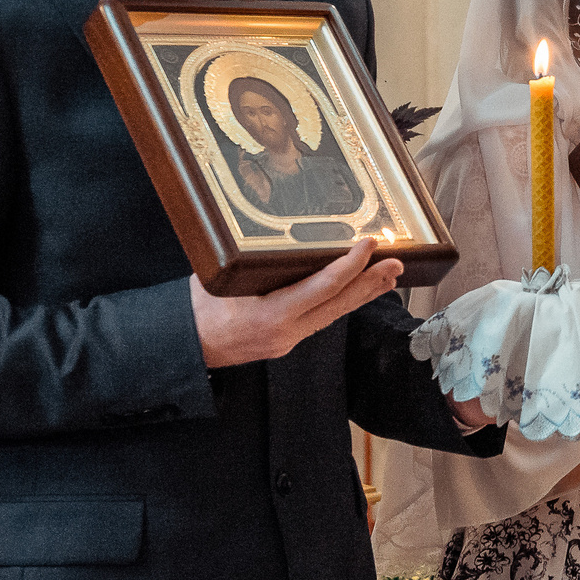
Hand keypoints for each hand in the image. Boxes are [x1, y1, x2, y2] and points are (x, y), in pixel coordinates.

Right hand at [189, 237, 401, 369]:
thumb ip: (253, 262)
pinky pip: (321, 320)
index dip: (349, 266)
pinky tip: (357, 292)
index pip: (322, 288)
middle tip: (396, 263)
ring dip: (363, 294)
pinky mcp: (287, 341)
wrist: (184, 347)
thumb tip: (275, 233)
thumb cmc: (196, 311)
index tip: (367, 245)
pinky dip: (341, 303)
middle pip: (339, 305)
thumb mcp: (222, 278)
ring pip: (334, 314)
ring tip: (389, 276)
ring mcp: (288, 340)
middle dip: (370, 283)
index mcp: (271, 315)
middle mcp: (286, 332)